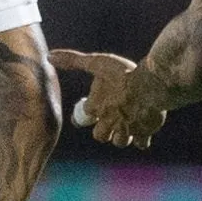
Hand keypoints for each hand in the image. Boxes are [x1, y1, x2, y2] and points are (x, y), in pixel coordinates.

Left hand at [50, 48, 166, 149]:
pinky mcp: (143, 132)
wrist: (151, 84)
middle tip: (111, 120)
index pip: (83, 117)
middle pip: (100, 135)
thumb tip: (50, 57)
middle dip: (104, 130)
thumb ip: (73, 60)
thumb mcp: (97, 62)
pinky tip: (144, 131)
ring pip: (119, 142)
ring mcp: (126, 129)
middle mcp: (108, 122)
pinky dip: (142, 139)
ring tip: (127, 125)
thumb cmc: (124, 73)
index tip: (92, 107)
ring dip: (122, 136)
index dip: (88, 111)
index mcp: (96, 107)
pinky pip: (141, 143)